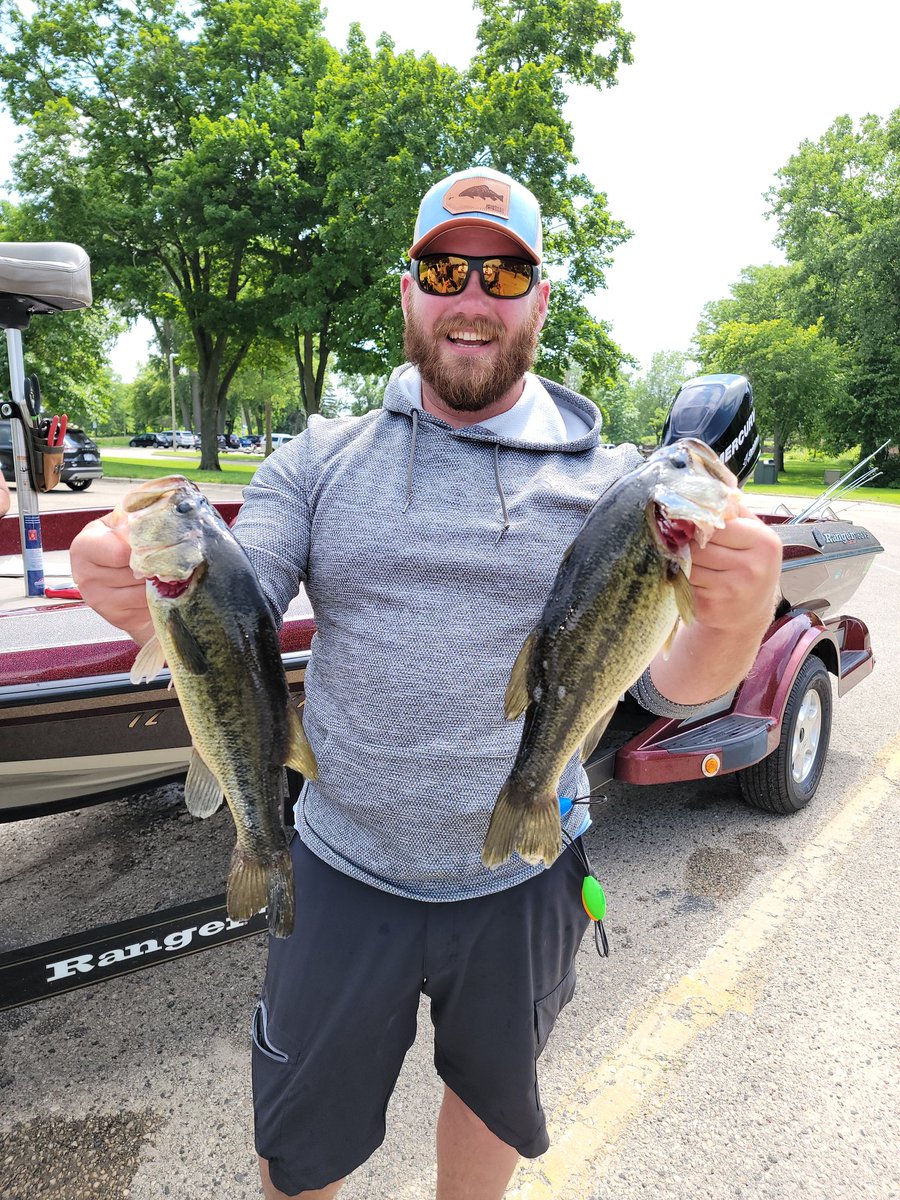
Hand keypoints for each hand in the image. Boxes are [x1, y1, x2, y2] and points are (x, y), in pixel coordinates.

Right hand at [70, 510, 154, 644]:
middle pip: (135, 573)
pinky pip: (147, 606)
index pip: (119, 552)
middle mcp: (84, 575)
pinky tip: (156, 588)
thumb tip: (163, 513)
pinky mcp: (116, 617)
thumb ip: (138, 515)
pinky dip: (158, 597)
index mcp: (84, 546)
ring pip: (143, 591)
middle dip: (155, 565)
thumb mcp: (126, 521)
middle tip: (168, 558)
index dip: (144, 548)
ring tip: (162, 572)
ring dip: (160, 582)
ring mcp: (98, 600)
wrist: (125, 572)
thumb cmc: (126, 543)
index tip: (157, 545)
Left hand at [650, 501, 782, 704]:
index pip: (717, 524)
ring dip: (684, 562)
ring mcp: (733, 591)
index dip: (699, 524)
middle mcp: (753, 568)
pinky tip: (693, 580)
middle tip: (686, 544)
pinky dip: (682, 580)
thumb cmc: (747, 563)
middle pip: (699, 546)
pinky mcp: (713, 608)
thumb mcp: (751, 533)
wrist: (749, 611)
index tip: (691, 524)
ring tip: (691, 562)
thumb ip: (732, 509)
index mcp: (764, 542)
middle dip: (688, 545)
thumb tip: (705, 478)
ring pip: (689, 566)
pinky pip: (684, 585)